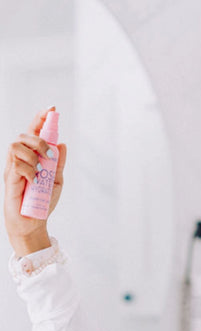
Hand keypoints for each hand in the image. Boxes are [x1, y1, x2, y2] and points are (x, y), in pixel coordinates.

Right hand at [3, 106, 66, 255]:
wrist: (34, 221)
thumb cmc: (43, 200)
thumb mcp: (57, 179)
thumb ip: (59, 163)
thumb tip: (62, 144)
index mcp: (33, 157)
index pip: (34, 133)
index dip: (40, 119)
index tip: (51, 109)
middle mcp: (21, 159)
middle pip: (24, 135)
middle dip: (40, 141)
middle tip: (50, 156)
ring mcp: (13, 167)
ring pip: (16, 146)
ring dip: (33, 156)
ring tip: (41, 172)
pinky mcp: (9, 178)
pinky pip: (16, 165)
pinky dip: (29, 171)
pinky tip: (34, 181)